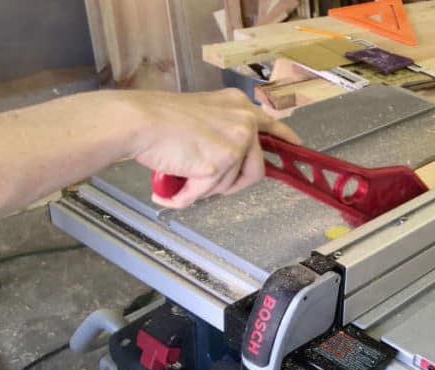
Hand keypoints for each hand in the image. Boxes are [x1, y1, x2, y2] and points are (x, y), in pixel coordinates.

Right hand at [120, 89, 300, 209]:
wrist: (138, 122)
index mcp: (238, 106)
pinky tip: (171, 192)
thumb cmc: (158, 118)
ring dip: (205, 187)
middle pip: (255, 169)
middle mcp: (244, 122)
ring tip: (180, 176)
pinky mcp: (222, 162)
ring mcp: (236, 142)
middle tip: (207, 182)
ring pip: (231, 184)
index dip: (285, 140)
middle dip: (232, 182)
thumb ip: (222, 130)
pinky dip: (188, 196)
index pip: (271, 125)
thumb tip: (232, 159)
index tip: (296, 147)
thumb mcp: (202, 113)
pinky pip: (208, 192)